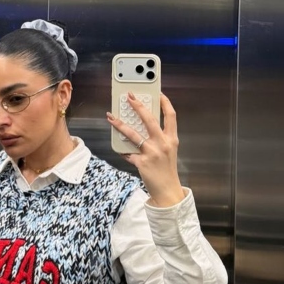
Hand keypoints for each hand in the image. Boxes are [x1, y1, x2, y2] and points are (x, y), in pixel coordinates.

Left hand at [106, 93, 186, 207]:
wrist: (167, 190)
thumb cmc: (167, 170)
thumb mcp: (168, 151)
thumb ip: (159, 138)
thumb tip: (142, 126)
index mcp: (171, 139)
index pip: (170, 115)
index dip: (165, 102)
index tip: (158, 92)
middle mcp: (163, 143)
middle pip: (150, 119)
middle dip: (138, 106)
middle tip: (129, 97)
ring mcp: (152, 153)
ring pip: (133, 134)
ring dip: (120, 124)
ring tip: (111, 117)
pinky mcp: (142, 162)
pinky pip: (128, 153)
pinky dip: (122, 150)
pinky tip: (117, 146)